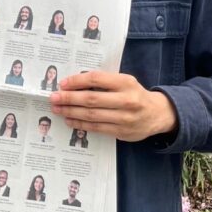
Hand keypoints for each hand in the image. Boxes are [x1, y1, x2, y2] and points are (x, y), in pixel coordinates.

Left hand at [49, 71, 177, 141]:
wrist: (157, 114)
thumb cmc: (135, 94)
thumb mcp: (124, 81)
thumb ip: (104, 82)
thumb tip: (75, 83)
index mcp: (126, 82)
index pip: (96, 79)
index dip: (77, 81)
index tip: (63, 83)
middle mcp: (126, 100)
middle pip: (91, 99)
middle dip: (69, 98)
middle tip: (54, 97)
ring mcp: (124, 118)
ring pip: (91, 115)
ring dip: (71, 112)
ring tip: (58, 108)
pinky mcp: (121, 132)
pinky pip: (96, 128)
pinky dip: (80, 123)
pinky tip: (69, 119)